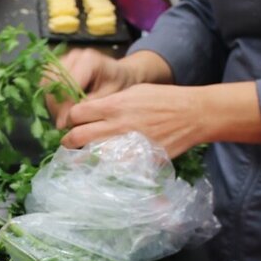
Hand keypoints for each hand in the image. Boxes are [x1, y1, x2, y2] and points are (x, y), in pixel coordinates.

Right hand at [49, 48, 174, 127]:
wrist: (123, 73)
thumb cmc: (121, 85)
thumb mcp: (111, 97)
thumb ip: (90, 106)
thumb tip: (68, 120)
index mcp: (88, 60)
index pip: (67, 85)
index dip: (64, 107)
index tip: (65, 125)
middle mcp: (74, 56)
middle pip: (53, 83)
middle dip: (56, 106)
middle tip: (63, 124)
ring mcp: (65, 58)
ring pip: (46, 83)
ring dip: (52, 102)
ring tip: (62, 117)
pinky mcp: (59, 64)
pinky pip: (47, 82)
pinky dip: (51, 97)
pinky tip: (61, 108)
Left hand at [62, 83, 201, 154]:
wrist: (192, 115)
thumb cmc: (164, 100)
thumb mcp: (135, 91)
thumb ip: (111, 102)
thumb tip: (90, 112)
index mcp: (114, 105)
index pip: (77, 113)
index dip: (71, 118)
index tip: (72, 122)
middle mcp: (116, 125)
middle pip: (77, 137)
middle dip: (69, 141)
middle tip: (69, 143)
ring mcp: (126, 145)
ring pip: (91, 155)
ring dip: (84, 156)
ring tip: (83, 156)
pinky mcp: (137, 160)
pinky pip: (111, 168)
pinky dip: (105, 168)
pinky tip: (104, 166)